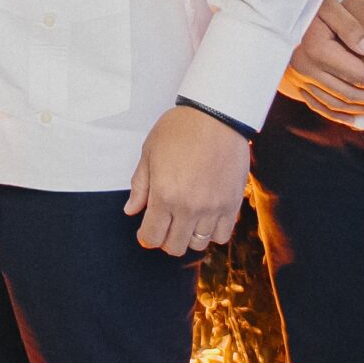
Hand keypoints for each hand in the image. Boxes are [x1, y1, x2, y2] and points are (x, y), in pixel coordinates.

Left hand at [124, 105, 251, 254]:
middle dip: (165, 239)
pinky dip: (212, 232)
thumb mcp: (149, 152)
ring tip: (186, 220)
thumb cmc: (179, 129)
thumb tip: (131, 210)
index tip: (147, 232)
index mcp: (164, 195)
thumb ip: (140, 185)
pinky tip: (206, 218)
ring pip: (198, 244)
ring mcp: (213, 208)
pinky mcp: (232, 204)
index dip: (146, 237)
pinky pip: (222, 235)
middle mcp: (189, 207)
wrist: (216, 115)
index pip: (152, 237)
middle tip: (166, 225)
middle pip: (175, 246)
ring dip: (189, 236)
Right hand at [284, 0, 363, 119]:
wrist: (283, 6)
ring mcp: (299, 77)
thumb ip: (351, 27)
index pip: (357, 74)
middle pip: (349, 93)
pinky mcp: (295, 80)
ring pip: (335, 103)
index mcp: (317, 50)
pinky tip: (354, 118)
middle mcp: (307, 68)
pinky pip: (318, 105)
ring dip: (362, 109)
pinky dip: (337, 115)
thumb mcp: (331, 6)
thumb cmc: (310, 2)